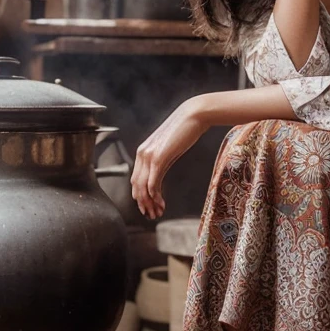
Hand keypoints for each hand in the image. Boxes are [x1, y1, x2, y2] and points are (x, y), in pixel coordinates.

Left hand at [130, 98, 208, 219]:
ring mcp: (148, 155)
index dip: (141, 196)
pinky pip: (152, 182)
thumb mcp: (170, 148)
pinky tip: (161, 203)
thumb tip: (162, 173)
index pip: (136, 179)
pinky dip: (155, 196)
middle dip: (143, 203)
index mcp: (143, 151)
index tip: (149, 207)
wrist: (193, 115)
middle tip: (151, 215)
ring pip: (143, 187)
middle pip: (136, 185)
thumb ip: (163, 159)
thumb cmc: (185, 130)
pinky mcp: (158, 157)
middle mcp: (142, 153)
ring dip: (149, 203)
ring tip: (157, 213)